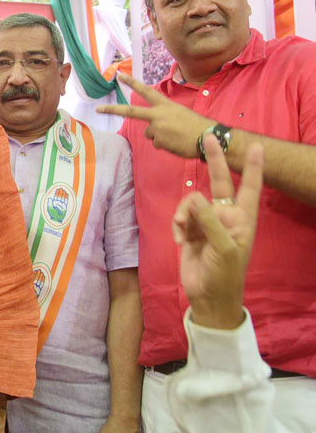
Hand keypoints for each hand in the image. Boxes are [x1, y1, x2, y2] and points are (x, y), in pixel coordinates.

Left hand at [96, 73, 212, 157]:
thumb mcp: (179, 114)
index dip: (132, 83)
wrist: (209, 137)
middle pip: (130, 111)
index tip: (119, 76)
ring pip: (150, 134)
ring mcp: (156, 128)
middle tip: (97, 109)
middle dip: (112, 110)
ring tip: (177, 135)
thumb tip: (152, 128)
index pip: (145, 91)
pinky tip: (177, 143)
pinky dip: (166, 145)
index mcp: (165, 105)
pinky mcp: (158, 141)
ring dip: (160, 136)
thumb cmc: (197, 126)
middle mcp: (158, 114)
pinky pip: (157, 144)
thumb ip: (163, 117)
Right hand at [172, 137, 262, 328]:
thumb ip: (209, 221)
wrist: (207, 295)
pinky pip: (180, 215)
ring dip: (184, 214)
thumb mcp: (223, 248)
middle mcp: (226, 215)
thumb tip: (196, 199)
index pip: (250, 187)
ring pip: (192, 200)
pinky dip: (177, 226)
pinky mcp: (190, 230)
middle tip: (210, 137)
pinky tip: (180, 241)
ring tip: (183, 233)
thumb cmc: (224, 273)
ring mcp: (207, 222)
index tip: (256, 147)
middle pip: (221, 181)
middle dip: (215, 160)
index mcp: (242, 218)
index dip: (253, 167)